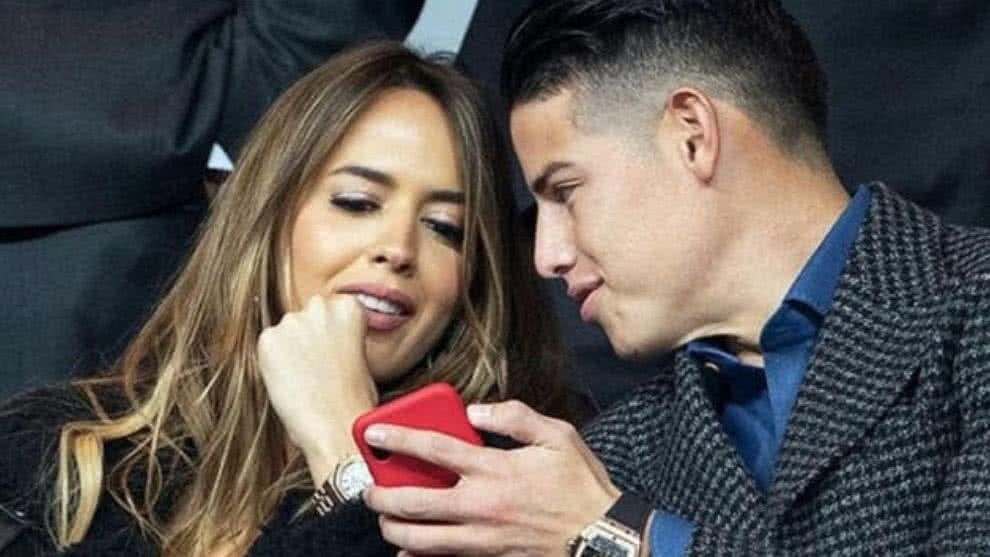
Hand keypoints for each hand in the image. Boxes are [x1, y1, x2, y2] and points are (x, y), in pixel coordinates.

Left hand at [257, 294, 377, 483]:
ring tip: (304, 380)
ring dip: (291, 349)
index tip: (333, 352)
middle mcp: (319, 306)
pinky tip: (290, 383)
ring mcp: (291, 321)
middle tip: (317, 367)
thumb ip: (341, 335)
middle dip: (309, 335)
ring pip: (286, 331)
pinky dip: (274, 364)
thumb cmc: (354, 401)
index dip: (331, 334)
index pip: (332, 309)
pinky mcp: (267, 340)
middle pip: (307, 315)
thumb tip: (321, 338)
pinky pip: (268, 348)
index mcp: (348, 307)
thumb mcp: (360, 355)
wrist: (337, 427)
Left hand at [362, 400, 619, 555]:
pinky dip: (418, 556)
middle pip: (414, 502)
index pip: (434, 449)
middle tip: (369, 488)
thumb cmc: (580, 486)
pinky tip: (407, 549)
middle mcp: (480, 505)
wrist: (601, 537)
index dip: (398, 439)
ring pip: (420, 539)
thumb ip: (514, 417)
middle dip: (382, 495)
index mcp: (494, 469)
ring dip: (393, 528)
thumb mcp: (557, 436)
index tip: (374, 432)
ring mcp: (481, 537)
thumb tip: (477, 410)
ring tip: (384, 518)